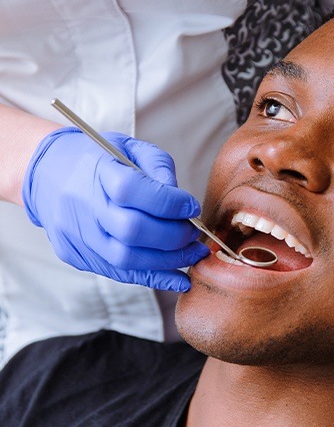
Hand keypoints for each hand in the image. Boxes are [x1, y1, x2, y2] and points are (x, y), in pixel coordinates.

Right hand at [22, 127, 209, 290]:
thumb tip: (183, 203)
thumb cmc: (98, 158)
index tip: (192, 207)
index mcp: (95, 170)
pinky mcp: (76, 255)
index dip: (170, 203)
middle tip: (194, 234)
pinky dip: (154, 278)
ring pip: (127, 260)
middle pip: (131, 230)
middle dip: (174, 236)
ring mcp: (76, 234)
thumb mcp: (130, 148)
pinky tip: (178, 279)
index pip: (132, 190)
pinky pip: (119, 274)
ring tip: (193, 254)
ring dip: (169, 262)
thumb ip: (159, 168)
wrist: (46, 173)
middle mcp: (81, 205)